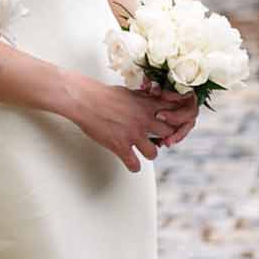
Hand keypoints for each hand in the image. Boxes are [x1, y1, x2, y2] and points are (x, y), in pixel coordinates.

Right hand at [67, 76, 193, 171]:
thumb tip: (152, 101)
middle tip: (156, 139)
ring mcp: (133, 135)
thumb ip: (143, 99)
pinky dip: (133, 166)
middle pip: (168, 134)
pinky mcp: (120, 146)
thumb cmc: (103, 94)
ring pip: (153, 153)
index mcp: (147, 105)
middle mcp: (143, 120)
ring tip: (142, 151)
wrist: (84, 100)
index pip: (173, 115)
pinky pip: (135, 165)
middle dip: (163, 138)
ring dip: (149, 153)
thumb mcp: (129, 92)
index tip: (167, 125)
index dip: (173, 122)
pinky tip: (130, 163)